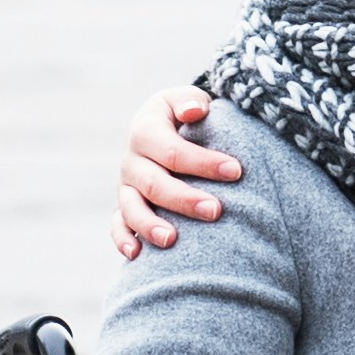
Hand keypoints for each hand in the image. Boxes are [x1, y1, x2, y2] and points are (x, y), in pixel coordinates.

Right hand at [115, 89, 243, 260]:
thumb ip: (191, 101)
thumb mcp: (186, 99)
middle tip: (216, 210)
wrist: (164, 128)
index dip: (204, 162)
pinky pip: (118, 225)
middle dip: (184, 199)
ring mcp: (126, 186)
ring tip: (173, 240)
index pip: (173, 150)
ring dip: (150, 225)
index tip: (236, 172)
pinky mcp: (123, 206)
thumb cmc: (185, 115)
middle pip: (154, 183)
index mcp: (145, 130)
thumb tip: (195, 111)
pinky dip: (123, 240)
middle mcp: (132, 160)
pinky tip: (137, 255)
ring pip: (131, 208)